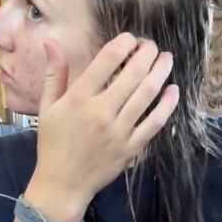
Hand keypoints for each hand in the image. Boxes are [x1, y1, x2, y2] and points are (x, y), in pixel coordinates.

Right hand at [27, 33, 177, 221]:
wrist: (62, 184)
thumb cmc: (53, 143)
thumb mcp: (47, 106)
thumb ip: (54, 73)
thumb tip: (51, 42)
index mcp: (79, 98)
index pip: (106, 61)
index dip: (123, 43)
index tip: (130, 38)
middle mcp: (101, 112)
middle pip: (133, 74)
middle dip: (147, 53)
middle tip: (152, 45)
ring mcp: (119, 131)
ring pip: (147, 94)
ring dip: (160, 72)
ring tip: (166, 58)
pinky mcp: (132, 147)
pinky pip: (155, 123)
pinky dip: (167, 105)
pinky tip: (173, 90)